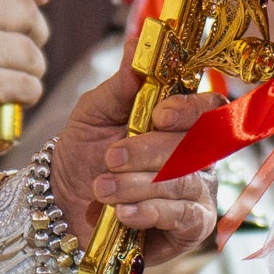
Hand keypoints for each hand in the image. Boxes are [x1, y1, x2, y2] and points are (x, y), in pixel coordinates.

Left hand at [51, 79, 219, 273]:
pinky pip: (186, 216)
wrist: (63, 206)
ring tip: (102, 189)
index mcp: (180, 122)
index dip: (191, 109)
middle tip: (110, 158)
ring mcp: (199, 190)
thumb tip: (135, 45)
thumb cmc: (84, 155)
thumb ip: (120, 86)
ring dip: (138, 184)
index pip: (210, 107)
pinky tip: (123, 214)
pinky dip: (151, 212)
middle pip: (196, 146)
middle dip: (148, 151)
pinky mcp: (193, 227)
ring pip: (185, 181)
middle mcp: (198, 154)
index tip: (159, 115)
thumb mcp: (92, 115)